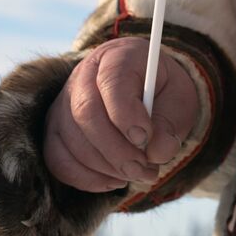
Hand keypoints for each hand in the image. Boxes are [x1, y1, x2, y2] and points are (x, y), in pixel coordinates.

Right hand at [43, 36, 198, 193]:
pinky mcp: (55, 128)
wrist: (146, 91)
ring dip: (106, 166)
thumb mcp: (179, 100)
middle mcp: (85, 74)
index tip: (145, 138)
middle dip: (116, 149)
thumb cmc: (163, 92)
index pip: (112, 81)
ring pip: (71, 139)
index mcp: (119, 56)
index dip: (126, 114)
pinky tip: (114, 179)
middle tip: (143, 168)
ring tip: (139, 173)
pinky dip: (86, 177)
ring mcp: (64, 101)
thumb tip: (157, 152)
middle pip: (86, 112)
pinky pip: (58, 159)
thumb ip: (171, 123)